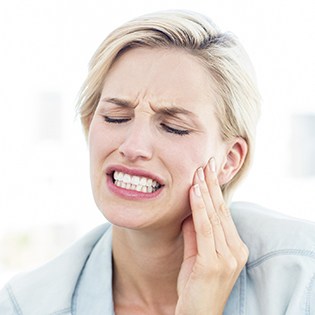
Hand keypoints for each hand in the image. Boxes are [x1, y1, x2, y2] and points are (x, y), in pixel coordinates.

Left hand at [175, 158, 248, 314]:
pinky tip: (195, 191)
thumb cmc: (195, 287)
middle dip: (212, 184)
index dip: (215, 191)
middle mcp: (235, 251)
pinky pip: (205, 229)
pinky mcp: (213, 264)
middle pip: (221, 210)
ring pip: (214, 216)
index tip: (209, 171)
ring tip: (200, 171)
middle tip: (207, 162)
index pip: (224, 213)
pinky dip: (199, 208)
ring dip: (205, 191)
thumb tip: (190, 209)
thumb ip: (195, 233)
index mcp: (235, 248)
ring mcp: (227, 258)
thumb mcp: (196, 254)